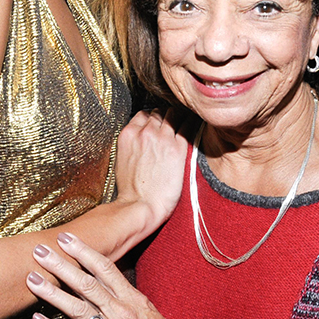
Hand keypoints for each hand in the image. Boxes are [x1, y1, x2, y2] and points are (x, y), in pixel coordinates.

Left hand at [28, 233, 205, 318]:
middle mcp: (121, 313)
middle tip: (41, 250)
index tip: (67, 239)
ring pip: (78, 308)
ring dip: (52, 292)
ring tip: (33, 279)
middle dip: (62, 265)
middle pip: (87, 283)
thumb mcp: (152, 315)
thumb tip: (111, 287)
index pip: (106, 268)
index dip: (84, 252)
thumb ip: (129, 301)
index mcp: (134, 300)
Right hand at [113, 107, 192, 232]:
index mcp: (128, 134)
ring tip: (184, 121)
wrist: (140, 206)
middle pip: (158, 112)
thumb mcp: (123, 160)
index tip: (158, 122)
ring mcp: (162, 138)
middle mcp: (145, 132)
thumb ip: (133, 144)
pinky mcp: (178, 148)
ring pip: (173, 114)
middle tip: (173, 122)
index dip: (152, 117)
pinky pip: (188, 126)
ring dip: (178, 117)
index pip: (143, 114)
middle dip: (165, 116)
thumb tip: (142, 141)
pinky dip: (191, 122)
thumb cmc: (131, 191)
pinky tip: (195, 124)